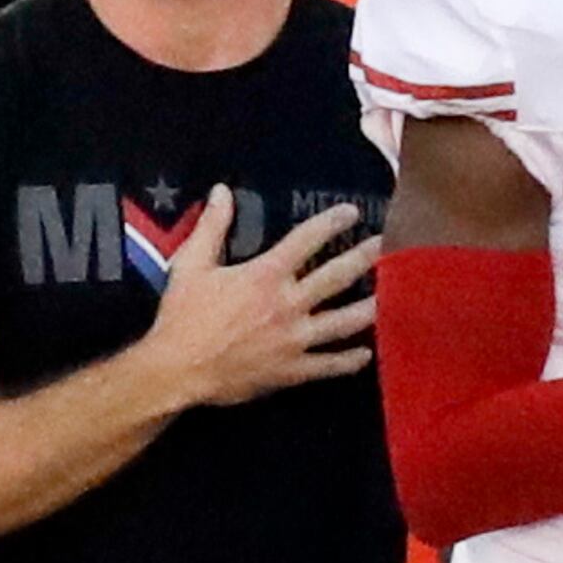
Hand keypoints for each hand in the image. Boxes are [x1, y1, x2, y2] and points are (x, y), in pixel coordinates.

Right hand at [141, 190, 378, 409]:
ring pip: (344, 321)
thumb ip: (211, 227)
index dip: (332, 222)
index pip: (307, 240)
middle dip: (365, 257)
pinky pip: (329, 364)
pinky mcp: (292, 370)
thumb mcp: (190, 266)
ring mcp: (295, 339)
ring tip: (386, 296)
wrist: (176, 371)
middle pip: (338, 276)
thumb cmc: (181, 317)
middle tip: (384, 245)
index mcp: (266, 275)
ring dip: (369, 307)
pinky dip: (349, 360)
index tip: (351, 213)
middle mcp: (289, 304)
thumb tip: (221, 191)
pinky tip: (365, 353)